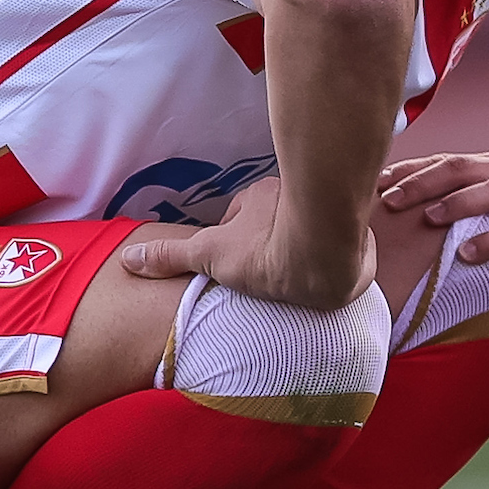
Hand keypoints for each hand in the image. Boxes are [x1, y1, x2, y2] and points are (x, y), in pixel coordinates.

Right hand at [119, 176, 375, 308]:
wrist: (325, 257)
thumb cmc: (265, 250)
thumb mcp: (209, 254)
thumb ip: (171, 257)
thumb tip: (127, 259)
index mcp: (263, 198)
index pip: (243, 217)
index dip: (236, 241)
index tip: (237, 264)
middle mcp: (300, 201)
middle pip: (280, 226)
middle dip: (272, 247)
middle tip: (266, 278)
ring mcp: (330, 221)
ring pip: (315, 239)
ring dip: (308, 259)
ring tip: (298, 288)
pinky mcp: (361, 246)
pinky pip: (347, 257)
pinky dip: (340, 271)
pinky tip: (331, 290)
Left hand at [378, 150, 488, 287]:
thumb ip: (467, 205)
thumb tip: (410, 217)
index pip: (446, 161)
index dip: (408, 170)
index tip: (372, 184)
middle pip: (461, 168)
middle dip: (421, 182)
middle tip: (387, 200)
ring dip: (455, 203)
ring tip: (426, 219)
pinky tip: (468, 255)